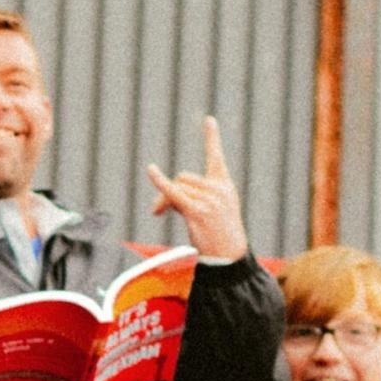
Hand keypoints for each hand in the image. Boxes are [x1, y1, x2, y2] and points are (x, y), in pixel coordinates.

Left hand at [147, 116, 249, 260]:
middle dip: (169, 190)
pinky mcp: (198, 212)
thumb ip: (192, 197)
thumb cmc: (219, 240)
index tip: (208, 120)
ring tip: (163, 214)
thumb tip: (166, 196)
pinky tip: (151, 170)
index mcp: (225, 187)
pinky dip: (160, 182)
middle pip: (184, 177)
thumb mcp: (211, 213)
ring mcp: (210, 200)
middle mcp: (219, 190)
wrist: (229, 259)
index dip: (211, 139)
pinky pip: (174, 192)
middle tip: (162, 210)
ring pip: (177, 187)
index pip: (216, 158)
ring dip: (164, 200)